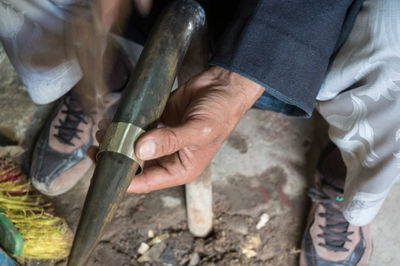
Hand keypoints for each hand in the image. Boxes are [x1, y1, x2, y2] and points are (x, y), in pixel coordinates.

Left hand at [91, 66, 263, 192]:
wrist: (225, 84)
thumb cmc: (220, 113)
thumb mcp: (199, 131)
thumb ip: (170, 141)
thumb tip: (140, 150)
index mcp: (181, 168)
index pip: (147, 182)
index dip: (124, 179)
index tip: (104, 169)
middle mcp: (169, 156)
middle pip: (136, 165)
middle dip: (116, 157)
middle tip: (96, 146)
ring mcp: (162, 137)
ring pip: (133, 145)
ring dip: (117, 140)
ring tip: (101, 129)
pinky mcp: (158, 120)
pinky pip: (136, 125)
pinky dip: (124, 124)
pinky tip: (112, 119)